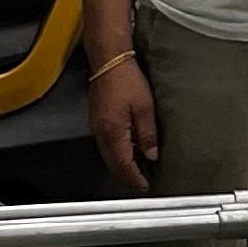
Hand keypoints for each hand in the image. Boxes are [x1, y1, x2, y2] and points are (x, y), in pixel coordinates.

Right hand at [90, 50, 157, 193]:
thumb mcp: (145, 107)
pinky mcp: (97, 120)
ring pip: (108, 155)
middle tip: (142, 182)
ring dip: (122, 165)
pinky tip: (128, 150)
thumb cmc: (126, 79)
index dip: (135, 178)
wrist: (109, 60)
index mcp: (113, 132)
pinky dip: (117, 152)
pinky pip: (106, 144)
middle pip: (113, 164)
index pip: (123, 164)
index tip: (145, 186)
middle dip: (127, 176)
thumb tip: (151, 155)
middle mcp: (101, 133)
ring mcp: (96, 127)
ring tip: (139, 169)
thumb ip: (148, 134)